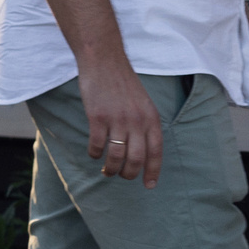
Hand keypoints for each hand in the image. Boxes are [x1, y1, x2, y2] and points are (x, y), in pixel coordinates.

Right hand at [76, 56, 162, 185]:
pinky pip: (97, 144)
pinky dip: (95, 153)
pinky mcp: (97, 117)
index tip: (150, 185)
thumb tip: (142, 148)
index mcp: (151, 118)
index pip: (156, 151)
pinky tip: (93, 154)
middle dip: (129, 173)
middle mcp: (137, 121)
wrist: (104, 62)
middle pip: (136, 158)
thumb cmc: (123, 83)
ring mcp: (117, 120)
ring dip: (111, 168)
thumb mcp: (143, 103)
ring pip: (116, 155)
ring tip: (107, 171)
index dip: (153, 171)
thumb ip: (145, 123)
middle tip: (123, 177)